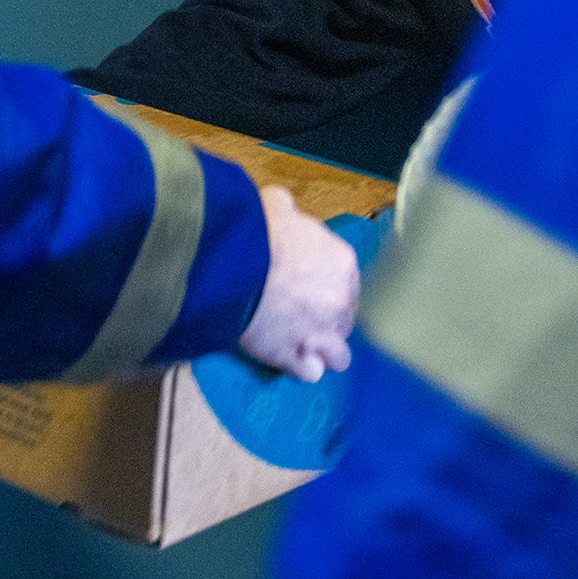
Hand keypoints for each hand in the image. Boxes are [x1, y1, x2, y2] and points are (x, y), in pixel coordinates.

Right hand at [239, 185, 357, 381]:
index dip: (325, 285)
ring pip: (338, 354)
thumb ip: (287, 209)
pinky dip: (301, 368)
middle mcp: (340, 301)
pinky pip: (311, 373)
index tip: (306, 285)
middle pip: (344, 317)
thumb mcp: (274, 205)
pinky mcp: (297, 357)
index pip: (346, 281)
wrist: (231, 266)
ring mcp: (321, 333)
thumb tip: (282, 205)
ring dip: (322, 349)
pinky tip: (289, 359)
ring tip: (301, 343)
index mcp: (342, 263)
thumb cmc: (254, 233)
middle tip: (297, 312)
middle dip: (324, 317)